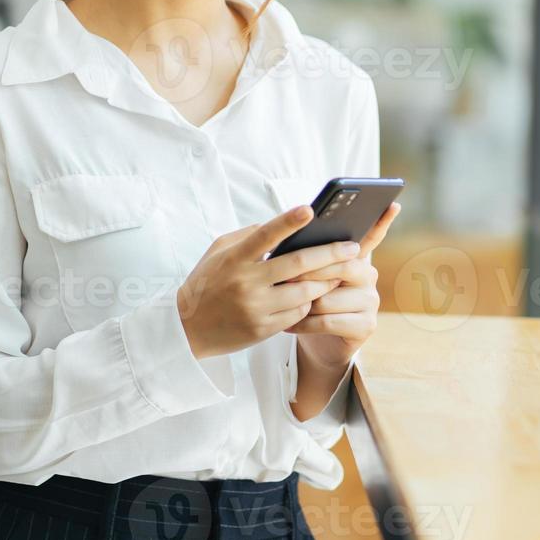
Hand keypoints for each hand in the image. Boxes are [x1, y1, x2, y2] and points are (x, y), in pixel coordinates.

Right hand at [176, 206, 363, 359]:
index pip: (265, 235)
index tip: (309, 209)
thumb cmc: (206, 283)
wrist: (186, 330)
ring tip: (340, 272)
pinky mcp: (263, 329)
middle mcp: (246, 282)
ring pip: (305, 291)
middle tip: (353, 247)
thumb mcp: (218, 252)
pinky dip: (309, 301)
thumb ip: (247, 236)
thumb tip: (281, 225)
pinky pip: (298, 312)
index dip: (288, 221)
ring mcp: (255, 307)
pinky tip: (316, 294)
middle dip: (331, 254)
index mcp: (235, 259)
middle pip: (298, 264)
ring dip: (327, 280)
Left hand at [285, 201, 400, 366]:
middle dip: (309, 273)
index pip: (372, 236)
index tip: (392, 204)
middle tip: (284, 278)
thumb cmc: (309, 304)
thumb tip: (291, 243)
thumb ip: (310, 259)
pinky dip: (304, 324)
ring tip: (282, 305)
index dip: (383, 221)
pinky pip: (329, 321)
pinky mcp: (366, 325)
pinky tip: (290, 324)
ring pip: (329, 297)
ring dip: (302, 303)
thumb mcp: (308, 278)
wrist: (317, 345)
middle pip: (341, 266)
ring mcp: (371, 301)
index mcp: (356, 259)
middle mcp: (369, 276)